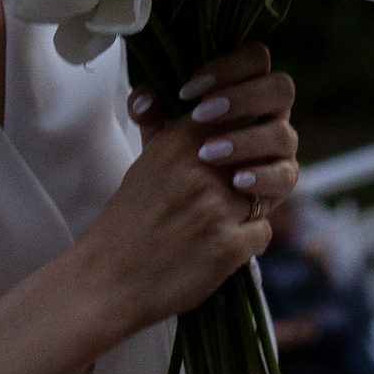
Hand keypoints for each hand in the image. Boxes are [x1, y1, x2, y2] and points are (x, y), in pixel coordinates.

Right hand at [83, 105, 282, 332]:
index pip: (238, 115)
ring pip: (264, 195)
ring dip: (247, 209)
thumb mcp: (143, 163)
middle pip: (257, 155)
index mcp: (180, 143)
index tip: (232, 153)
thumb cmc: (127, 221)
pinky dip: (247, 242)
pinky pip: (263, 233)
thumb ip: (160, 126)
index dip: (243, 134)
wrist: (109, 280)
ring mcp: (217, 208)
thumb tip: (152, 94)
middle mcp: (202, 169)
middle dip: (250, 173)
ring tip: (217, 223)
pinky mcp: (228, 247)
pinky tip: (220, 248)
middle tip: (229, 192)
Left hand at [132, 38, 301, 213]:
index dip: (227, 67)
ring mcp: (282, 147)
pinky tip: (236, 182)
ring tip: (208, 154)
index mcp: (249, 89)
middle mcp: (273, 113)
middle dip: (241, 98)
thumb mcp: (162, 139)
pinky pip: (286, 174)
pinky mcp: (284, 180)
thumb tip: (141, 100)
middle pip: (281, 88)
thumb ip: (150, 117)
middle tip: (200, 116)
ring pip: (283, 133)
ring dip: (245, 140)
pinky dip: (262, 176)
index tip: (187, 91)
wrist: (192, 209)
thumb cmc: (182, 162)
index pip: (255, 58)